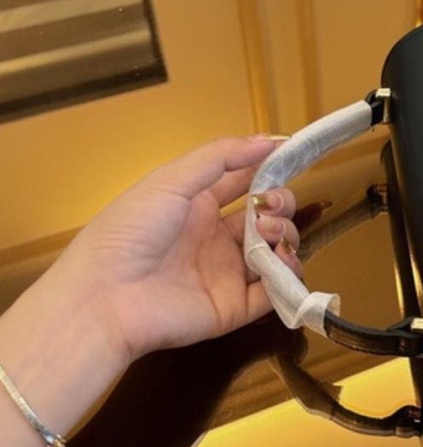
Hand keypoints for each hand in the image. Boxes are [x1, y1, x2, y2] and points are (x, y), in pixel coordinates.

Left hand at [48, 135, 302, 367]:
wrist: (104, 298)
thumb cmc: (129, 232)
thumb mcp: (171, 180)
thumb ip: (221, 157)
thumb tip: (270, 139)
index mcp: (197, 207)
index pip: (244, 182)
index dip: (268, 168)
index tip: (293, 154)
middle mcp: (215, 239)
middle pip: (266, 216)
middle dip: (280, 203)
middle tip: (272, 204)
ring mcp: (227, 273)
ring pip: (276, 250)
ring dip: (285, 233)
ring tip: (270, 231)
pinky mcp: (235, 307)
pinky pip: (274, 291)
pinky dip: (288, 274)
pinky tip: (281, 259)